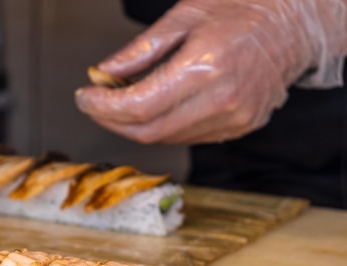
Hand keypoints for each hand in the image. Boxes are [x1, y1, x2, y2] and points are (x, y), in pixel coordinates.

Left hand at [75, 0, 346, 144]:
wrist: (296, 23)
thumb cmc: (243, 8)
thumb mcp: (185, 16)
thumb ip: (141, 51)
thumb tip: (105, 73)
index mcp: (204, 68)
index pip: (137, 106)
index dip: (101, 107)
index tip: (84, 97)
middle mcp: (220, 100)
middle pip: (147, 131)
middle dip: (111, 121)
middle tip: (95, 103)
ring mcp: (233, 119)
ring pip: (166, 138)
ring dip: (135, 126)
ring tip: (123, 102)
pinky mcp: (239, 127)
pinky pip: (187, 137)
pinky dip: (163, 126)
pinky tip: (155, 108)